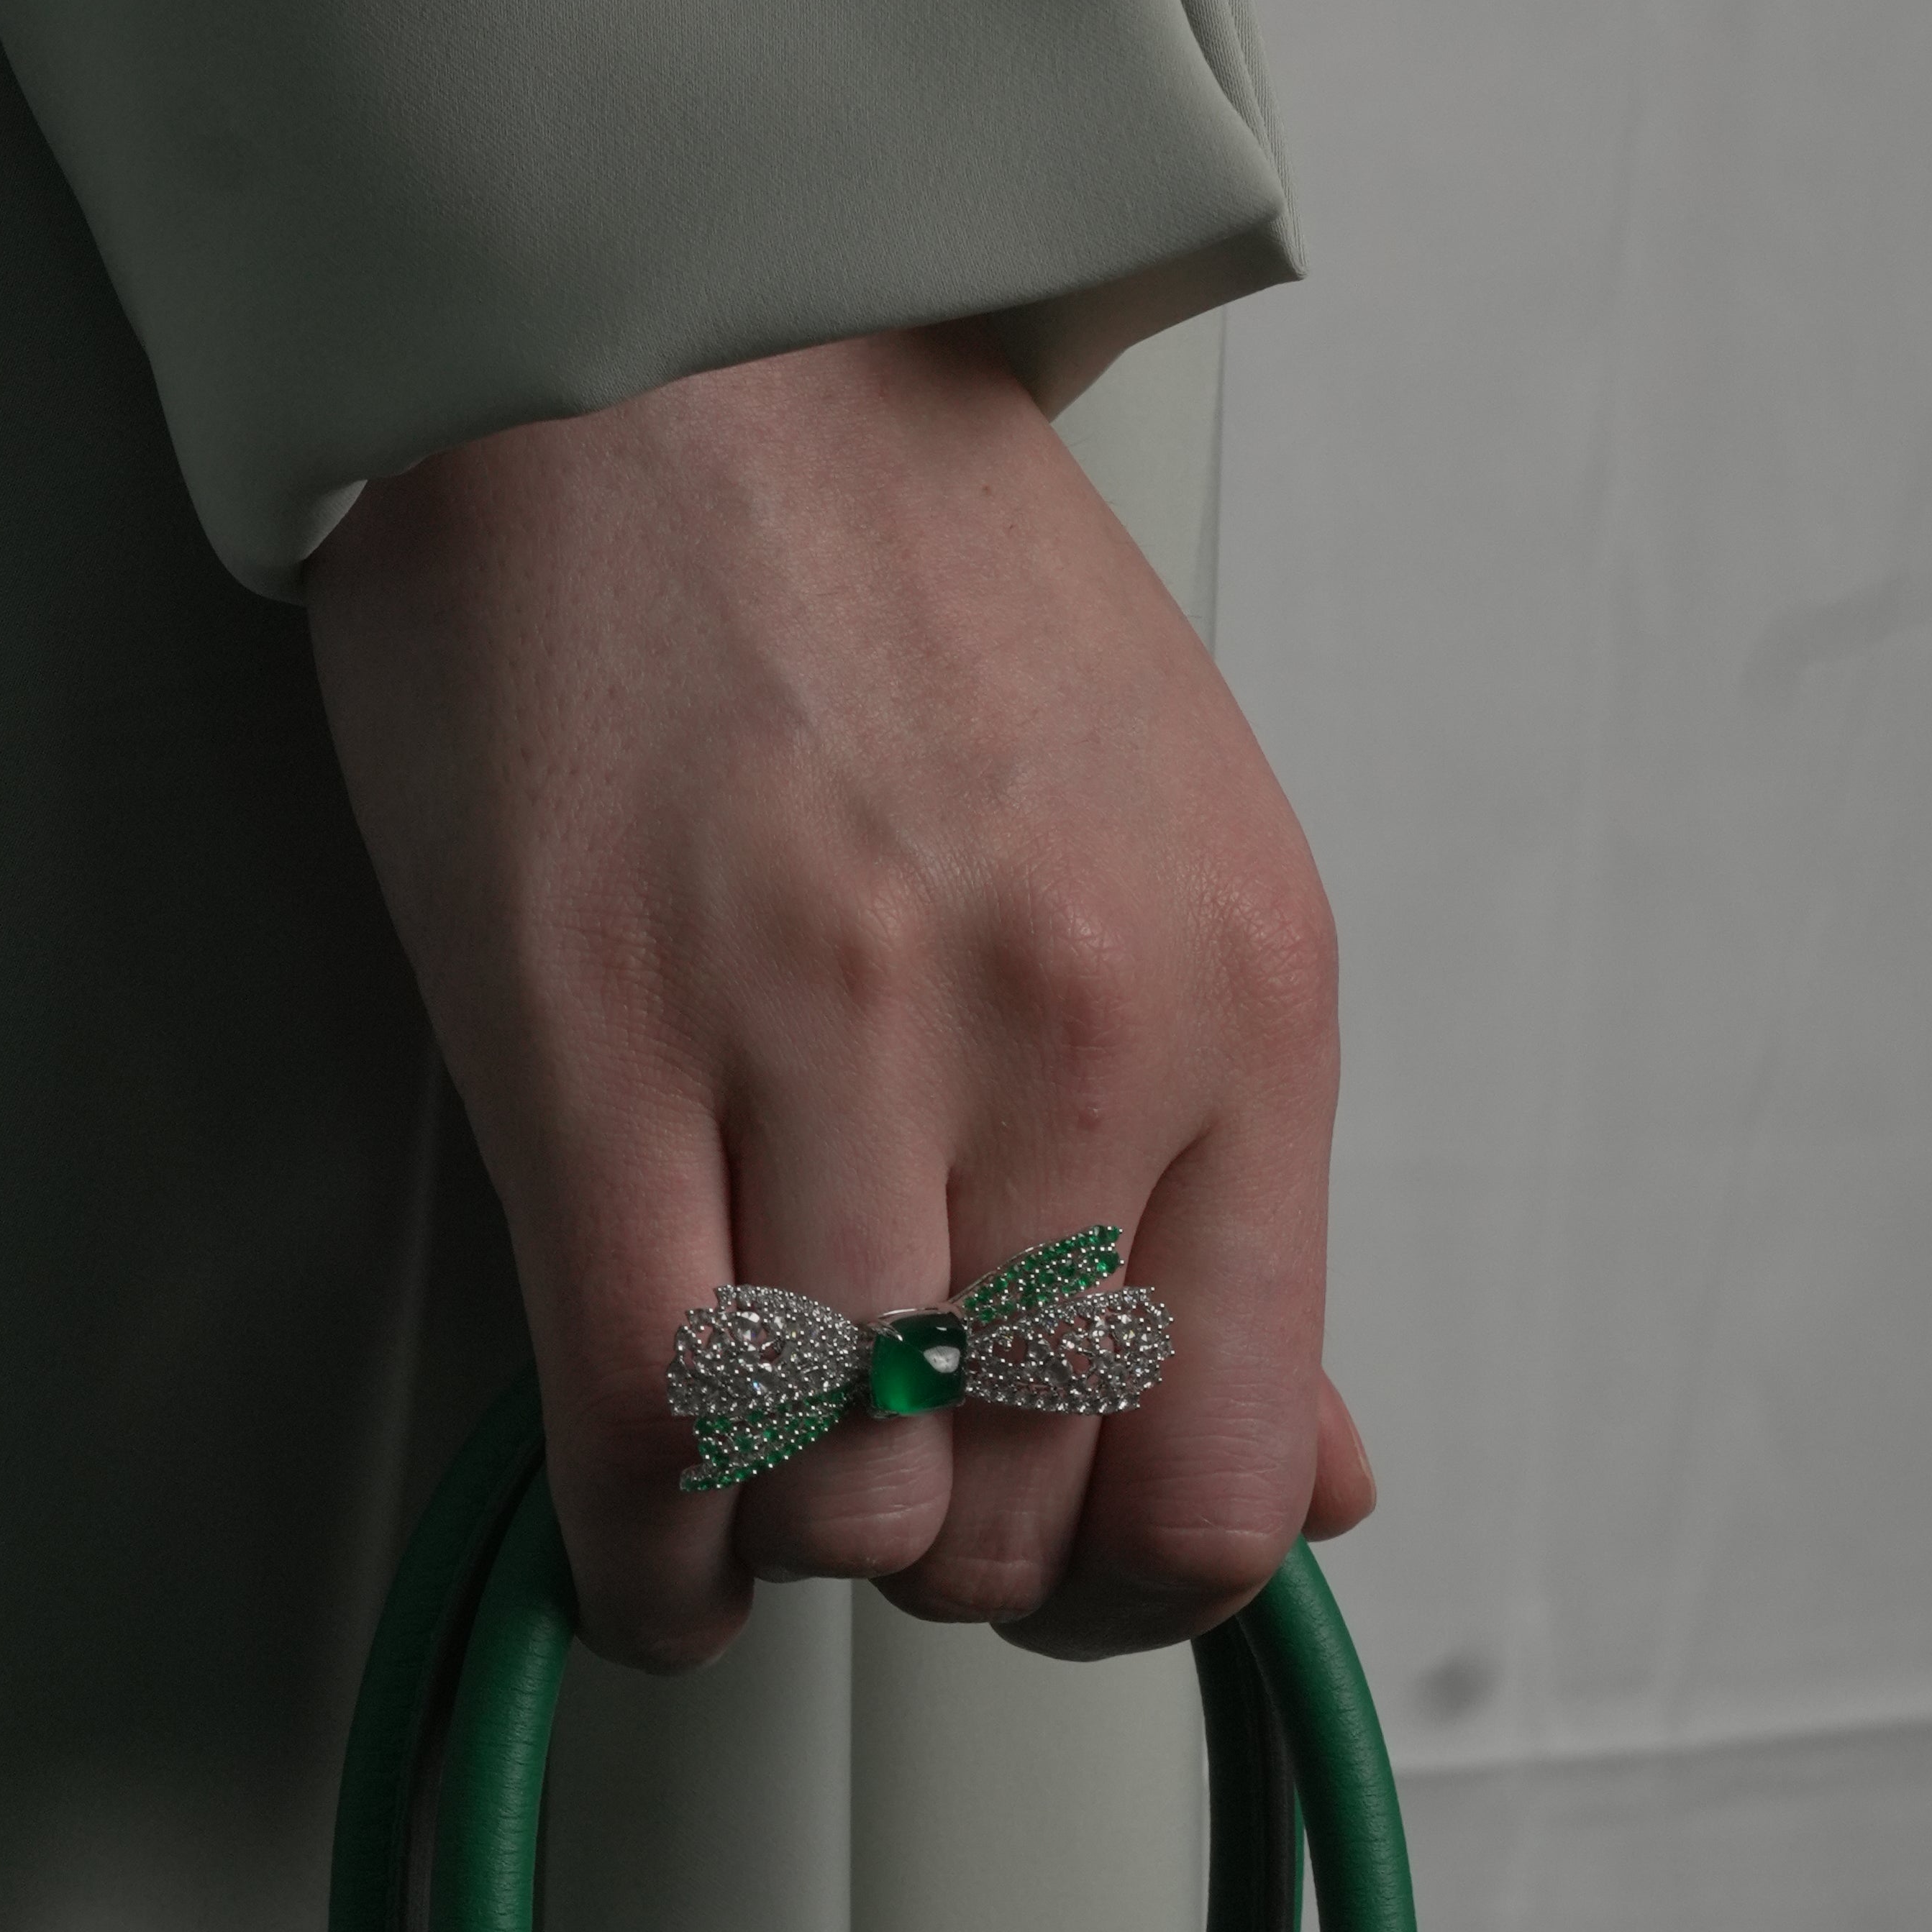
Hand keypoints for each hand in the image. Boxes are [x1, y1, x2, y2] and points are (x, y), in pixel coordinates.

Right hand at [307, 321, 1372, 1669]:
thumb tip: (1330, 1488)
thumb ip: (1242, 1209)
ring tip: (742, 1454)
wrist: (683, 335)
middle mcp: (1078, 1038)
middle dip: (928, 1551)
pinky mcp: (602, 1031)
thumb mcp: (1176, 874)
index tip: (1041, 1571)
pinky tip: (643, 1547)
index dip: (1121, 1596)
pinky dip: (643, 1553)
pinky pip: (651, 1421)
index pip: (1232, 1482)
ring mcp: (840, 1035)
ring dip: (782, 1536)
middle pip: (1014, 1520)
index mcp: (1251, 1010)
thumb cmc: (912, 595)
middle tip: (859, 1464)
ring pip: (839, 1505)